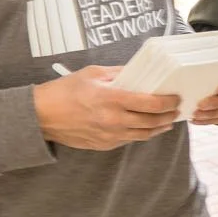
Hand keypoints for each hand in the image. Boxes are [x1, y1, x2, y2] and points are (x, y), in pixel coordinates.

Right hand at [33, 65, 179, 150]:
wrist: (41, 116)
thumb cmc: (65, 91)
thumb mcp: (92, 74)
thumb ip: (118, 73)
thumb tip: (139, 72)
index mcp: (111, 99)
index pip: (150, 103)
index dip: (168, 102)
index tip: (176, 97)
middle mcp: (113, 120)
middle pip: (152, 122)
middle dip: (168, 116)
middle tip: (176, 110)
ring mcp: (109, 135)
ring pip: (144, 135)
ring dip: (159, 128)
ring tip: (167, 121)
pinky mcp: (104, 145)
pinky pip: (129, 140)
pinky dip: (141, 134)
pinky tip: (145, 127)